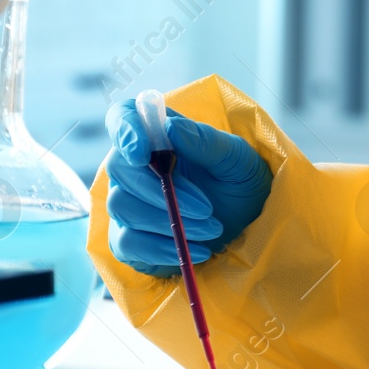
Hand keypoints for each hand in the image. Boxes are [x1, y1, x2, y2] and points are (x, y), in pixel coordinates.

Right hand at [103, 98, 272, 275]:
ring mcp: (127, 201)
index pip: (122, 117)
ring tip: (213, 229)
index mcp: (157, 134)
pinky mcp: (128, 238)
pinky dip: (161, 249)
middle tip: (206, 208)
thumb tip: (171, 128)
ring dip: (168, 221)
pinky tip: (195, 251)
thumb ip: (206, 141)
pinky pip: (126, 243)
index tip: (142, 152)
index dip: (125, 130)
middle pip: (120, 169)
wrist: (248, 223)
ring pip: (122, 206)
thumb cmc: (239, 181)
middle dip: (161, 191)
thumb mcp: (237, 158)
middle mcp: (134, 165)